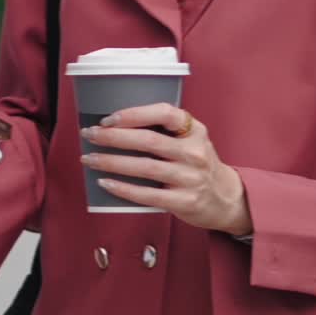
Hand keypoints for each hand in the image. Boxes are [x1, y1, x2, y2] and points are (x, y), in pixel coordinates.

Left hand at [81, 102, 251, 234]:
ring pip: (145, 168)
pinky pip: (148, 195)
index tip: (108, 118)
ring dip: (112, 162)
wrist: (226, 199)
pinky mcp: (185, 201)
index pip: (165, 113)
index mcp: (194, 130)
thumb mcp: (191, 139)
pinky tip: (105, 183)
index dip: (134, 114)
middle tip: (89, 135)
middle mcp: (194, 152)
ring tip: (90, 159)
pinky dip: (124, 189)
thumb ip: (164, 130)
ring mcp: (191, 178)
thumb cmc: (198, 164)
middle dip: (113, 137)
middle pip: (148, 141)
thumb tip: (115, 125)